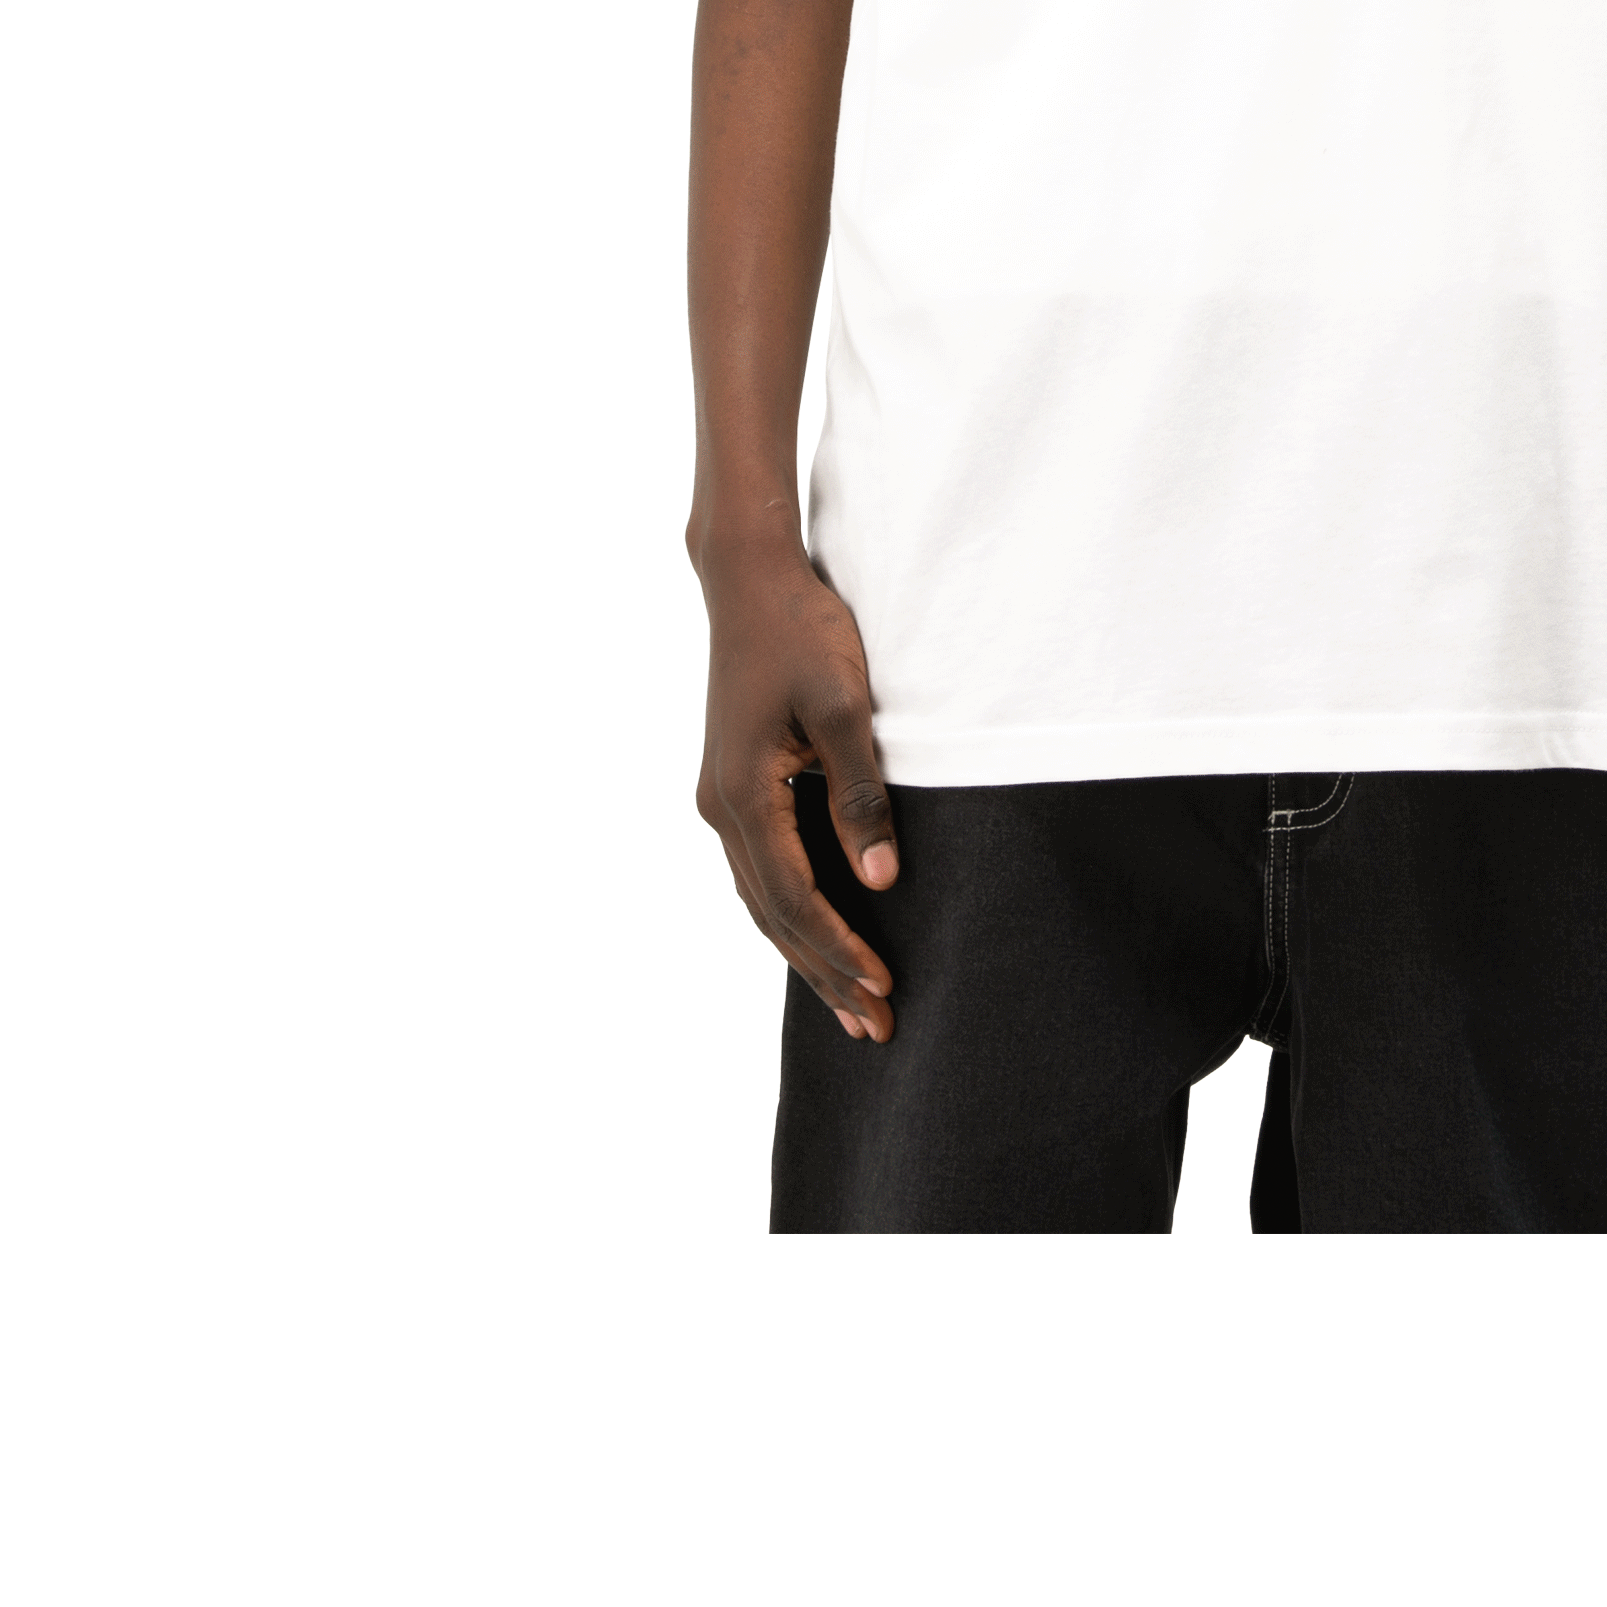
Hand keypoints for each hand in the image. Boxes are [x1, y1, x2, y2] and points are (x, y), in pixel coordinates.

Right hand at [694, 536, 900, 1040]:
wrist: (753, 580)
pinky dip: (793, 913)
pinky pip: (763, 871)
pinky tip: (821, 934)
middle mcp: (722, 808)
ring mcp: (724, 799)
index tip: (884, 989)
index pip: (794, 898)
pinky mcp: (736, 786)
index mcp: (743, 795)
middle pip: (774, 915)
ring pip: (764, 900)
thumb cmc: (803, 632)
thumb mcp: (842, 707)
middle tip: (877, 1027)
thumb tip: (883, 879)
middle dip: (825, 973)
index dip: (840, 949)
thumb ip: (861, 793)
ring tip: (852, 1004)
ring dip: (808, 952)